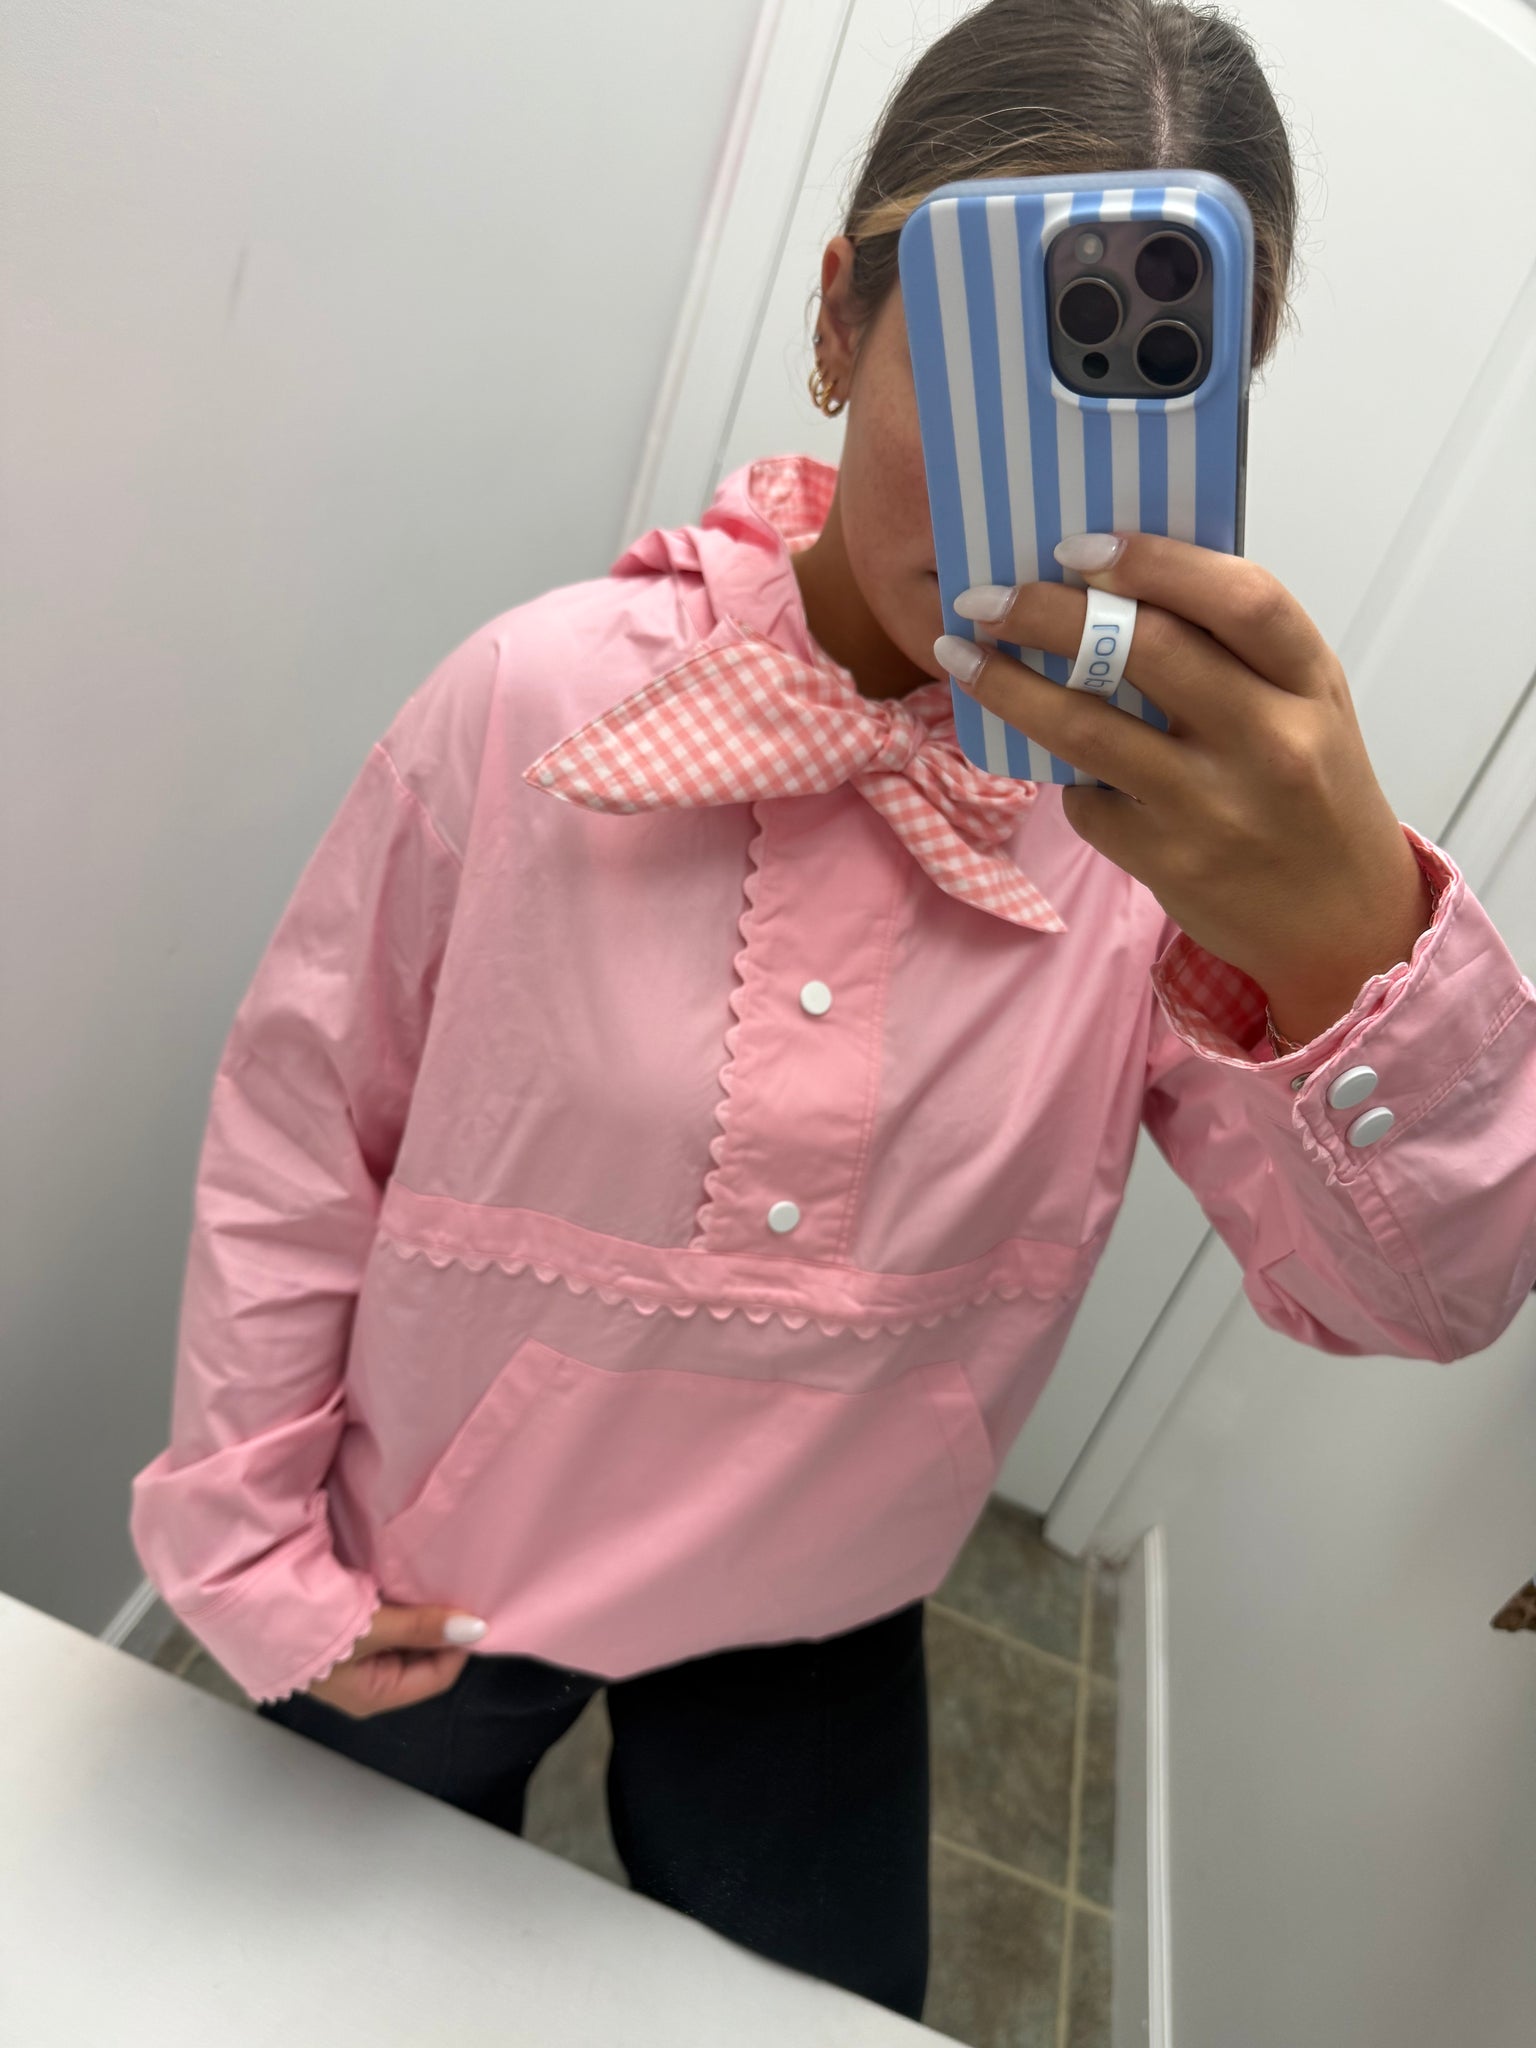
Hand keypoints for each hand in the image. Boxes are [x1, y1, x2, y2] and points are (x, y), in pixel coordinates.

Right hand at [303, 1601, 486, 1717]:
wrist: (252, 1605)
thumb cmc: (309, 1629)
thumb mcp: (373, 1630)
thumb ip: (423, 1628)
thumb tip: (476, 1629)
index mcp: (376, 1696)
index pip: (439, 1675)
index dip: (457, 1643)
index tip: (469, 1608)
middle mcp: (368, 1683)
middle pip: (423, 1657)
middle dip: (438, 1627)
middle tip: (453, 1590)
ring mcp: (356, 1660)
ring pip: (406, 1639)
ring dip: (417, 1614)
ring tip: (429, 1584)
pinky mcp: (345, 1636)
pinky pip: (386, 1624)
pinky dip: (397, 1606)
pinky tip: (401, 1584)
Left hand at [941, 533, 1434, 1041]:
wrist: (1342, 919)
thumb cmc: (1311, 791)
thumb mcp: (1305, 705)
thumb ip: (1235, 649)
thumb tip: (1117, 582)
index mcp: (1310, 681)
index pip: (1241, 598)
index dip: (1154, 561)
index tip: (1077, 546)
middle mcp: (1270, 739)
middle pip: (1147, 650)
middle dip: (1049, 612)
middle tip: (987, 597)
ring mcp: (1216, 806)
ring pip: (1089, 729)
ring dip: (1010, 687)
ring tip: (960, 656)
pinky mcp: (1171, 862)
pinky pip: (1088, 802)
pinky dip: (1064, 778)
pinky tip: (1055, 765)